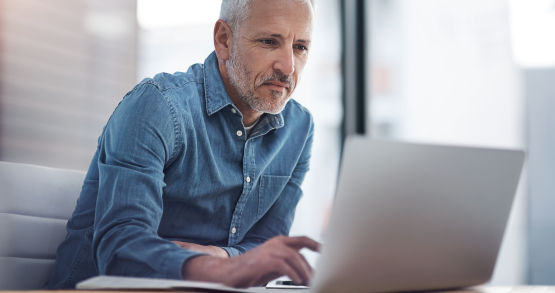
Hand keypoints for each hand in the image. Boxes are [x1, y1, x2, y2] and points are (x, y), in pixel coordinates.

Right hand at [182, 236, 319, 287]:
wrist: (228, 272)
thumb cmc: (251, 269)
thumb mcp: (274, 265)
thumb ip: (289, 264)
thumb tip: (306, 271)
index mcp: (279, 242)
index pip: (302, 240)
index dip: (316, 244)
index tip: (327, 251)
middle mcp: (275, 243)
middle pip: (300, 251)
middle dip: (310, 266)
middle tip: (316, 278)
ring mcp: (269, 250)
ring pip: (294, 257)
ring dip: (303, 271)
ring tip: (308, 281)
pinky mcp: (263, 260)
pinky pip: (283, 265)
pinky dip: (292, 273)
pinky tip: (297, 280)